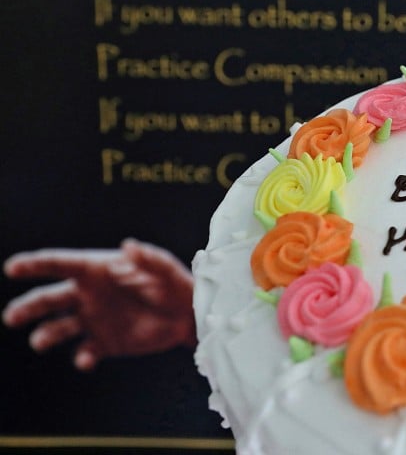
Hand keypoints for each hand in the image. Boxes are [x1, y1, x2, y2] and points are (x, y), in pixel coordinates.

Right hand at [3, 239, 196, 370]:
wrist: (188, 317)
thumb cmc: (175, 284)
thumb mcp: (166, 269)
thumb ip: (148, 258)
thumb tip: (128, 246)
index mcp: (97, 270)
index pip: (61, 264)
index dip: (35, 264)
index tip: (12, 267)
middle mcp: (88, 295)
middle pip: (49, 299)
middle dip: (28, 306)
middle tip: (11, 316)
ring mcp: (92, 320)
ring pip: (58, 328)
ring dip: (45, 334)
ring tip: (40, 340)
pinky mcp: (103, 343)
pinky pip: (84, 352)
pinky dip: (82, 358)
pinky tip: (86, 359)